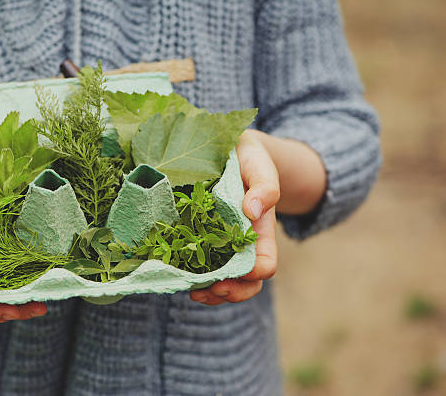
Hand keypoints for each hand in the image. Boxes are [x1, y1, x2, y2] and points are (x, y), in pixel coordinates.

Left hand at [190, 130, 278, 304]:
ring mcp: (220, 245)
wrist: (231, 154)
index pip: (265, 262)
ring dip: (211, 292)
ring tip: (194, 291)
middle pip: (245, 282)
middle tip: (214, 289)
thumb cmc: (249, 159)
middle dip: (232, 291)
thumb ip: (264, 185)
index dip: (256, 271)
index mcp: (261, 231)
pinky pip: (199, 266)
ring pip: (222, 280)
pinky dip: (192, 277)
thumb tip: (252, 210)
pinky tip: (180, 277)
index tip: (243, 270)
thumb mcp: (259, 165)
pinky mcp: (198, 240)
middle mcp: (241, 244)